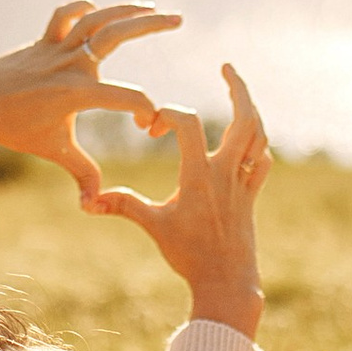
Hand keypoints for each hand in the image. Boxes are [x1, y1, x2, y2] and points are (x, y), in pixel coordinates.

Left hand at [0, 0, 179, 200]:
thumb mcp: (54, 151)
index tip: (149, 126)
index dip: (146, 110)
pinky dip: (79, 8)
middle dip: (151, 25)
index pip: (127, 96)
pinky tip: (94, 8)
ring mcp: (55, 48)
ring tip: (152, 7)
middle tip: (180, 19)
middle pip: (117, 33)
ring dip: (125, 9)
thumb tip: (94, 205)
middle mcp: (70, 64)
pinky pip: (63, 15)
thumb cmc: (15, 131)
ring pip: (95, 17)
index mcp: (77, 93)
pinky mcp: (42, 40)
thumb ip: (82, 173)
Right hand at [80, 63, 269, 337]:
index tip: (152, 127)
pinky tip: (249, 143)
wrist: (227, 283)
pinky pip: (263, 163)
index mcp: (199, 175)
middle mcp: (226, 173)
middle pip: (244, 119)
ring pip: (259, 137)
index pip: (187, 123)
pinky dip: (259, 147)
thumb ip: (124, 206)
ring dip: (251, 111)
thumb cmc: (189, 256)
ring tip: (240, 95)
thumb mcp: (153, 227)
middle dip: (238, 88)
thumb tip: (88, 200)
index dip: (167, 114)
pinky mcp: (251, 197)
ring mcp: (243, 184)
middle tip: (227, 67)